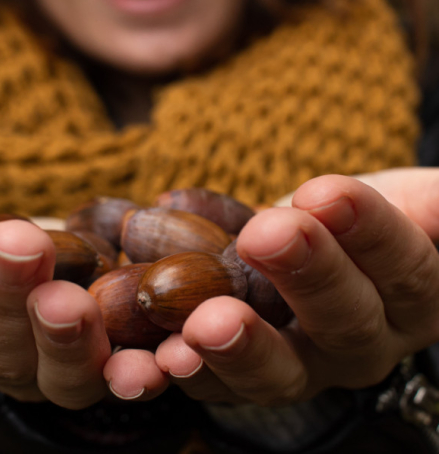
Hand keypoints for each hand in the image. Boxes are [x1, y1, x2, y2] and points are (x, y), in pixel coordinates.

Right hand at [0, 214, 166, 407]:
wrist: (72, 263)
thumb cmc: (2, 259)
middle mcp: (12, 365)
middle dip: (4, 294)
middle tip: (15, 244)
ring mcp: (69, 375)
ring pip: (63, 372)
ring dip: (64, 338)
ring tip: (66, 299)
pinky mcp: (124, 371)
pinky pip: (132, 380)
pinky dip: (139, 374)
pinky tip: (150, 363)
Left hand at [151, 173, 438, 404]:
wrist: (304, 241)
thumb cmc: (358, 217)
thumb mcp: (407, 199)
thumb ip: (431, 204)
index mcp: (410, 298)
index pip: (405, 267)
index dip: (371, 232)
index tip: (326, 192)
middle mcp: (359, 344)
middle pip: (342, 319)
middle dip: (305, 276)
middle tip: (267, 235)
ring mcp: (299, 368)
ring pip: (276, 372)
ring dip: (239, 348)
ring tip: (204, 325)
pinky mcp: (241, 371)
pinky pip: (215, 381)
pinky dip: (187, 371)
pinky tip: (161, 359)